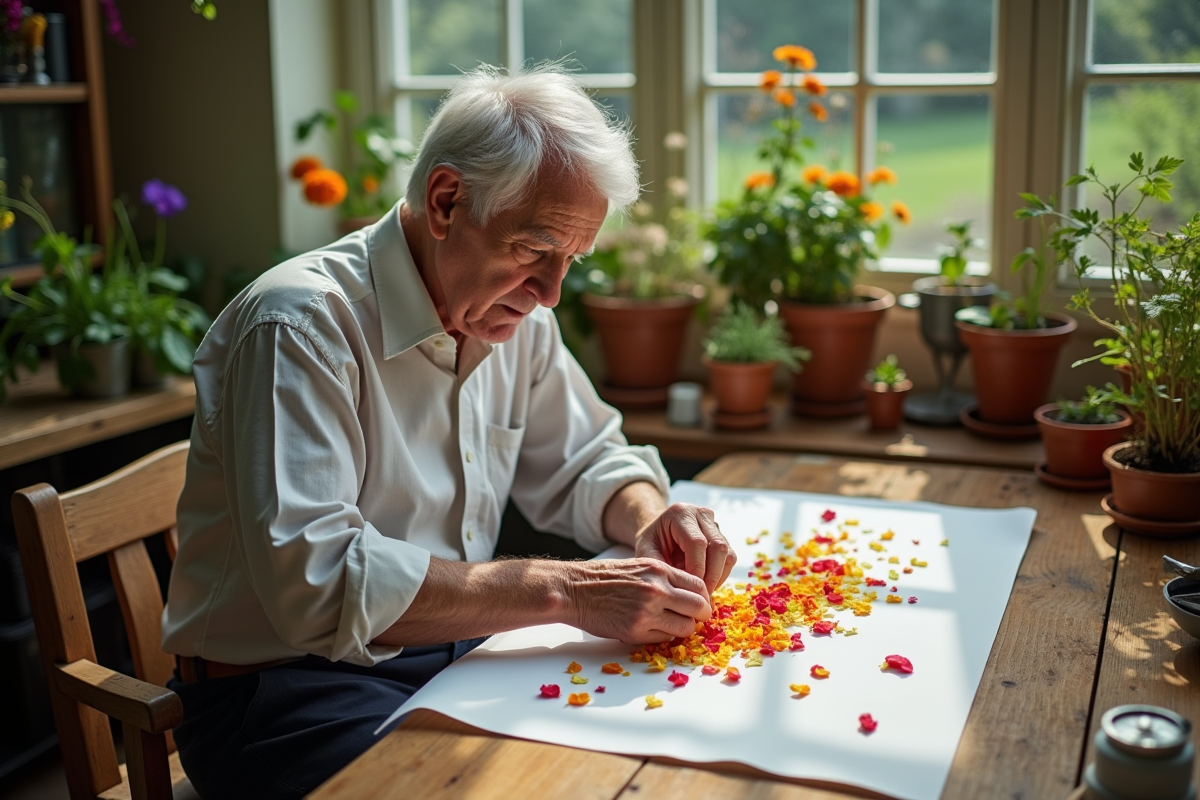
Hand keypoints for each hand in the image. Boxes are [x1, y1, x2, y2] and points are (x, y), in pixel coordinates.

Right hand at [566, 558, 711, 643]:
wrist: (574, 589)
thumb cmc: (604, 577)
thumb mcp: (639, 566)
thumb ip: (665, 578)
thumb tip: (691, 595)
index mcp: (659, 570)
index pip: (699, 587)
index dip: (703, 598)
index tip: (699, 605)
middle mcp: (656, 590)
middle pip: (699, 608)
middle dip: (700, 616)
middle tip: (693, 619)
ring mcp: (647, 612)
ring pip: (685, 628)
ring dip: (682, 629)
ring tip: (670, 624)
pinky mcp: (635, 631)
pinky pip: (664, 639)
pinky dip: (663, 636)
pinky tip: (652, 629)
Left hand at [635, 503, 735, 595]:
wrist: (657, 534)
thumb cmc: (651, 544)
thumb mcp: (647, 554)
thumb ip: (662, 568)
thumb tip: (683, 591)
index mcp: (680, 513)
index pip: (697, 543)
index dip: (697, 569)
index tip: (690, 591)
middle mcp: (701, 514)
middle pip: (718, 547)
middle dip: (710, 577)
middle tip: (700, 597)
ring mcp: (714, 524)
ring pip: (727, 554)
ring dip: (717, 578)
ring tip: (701, 592)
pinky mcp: (722, 536)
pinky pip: (729, 558)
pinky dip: (721, 575)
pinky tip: (706, 584)